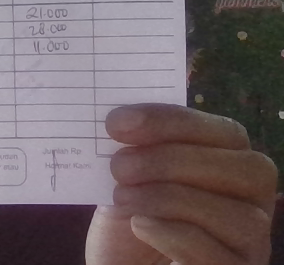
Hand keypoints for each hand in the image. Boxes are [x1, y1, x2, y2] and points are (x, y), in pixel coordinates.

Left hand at [85, 103, 277, 264]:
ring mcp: (251, 240)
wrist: (122, 263)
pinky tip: (140, 224)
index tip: (117, 122)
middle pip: (244, 169)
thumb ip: (136, 147)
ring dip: (167, 198)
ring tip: (122, 197)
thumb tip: (121, 119)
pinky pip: (217, 254)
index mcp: (233, 161)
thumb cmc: (131, 214)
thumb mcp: (129, 175)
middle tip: (119, 166)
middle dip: (171, 160)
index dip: (170, 122)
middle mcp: (253, 199)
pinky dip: (173, 234)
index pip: (225, 131)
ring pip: (237, 215)